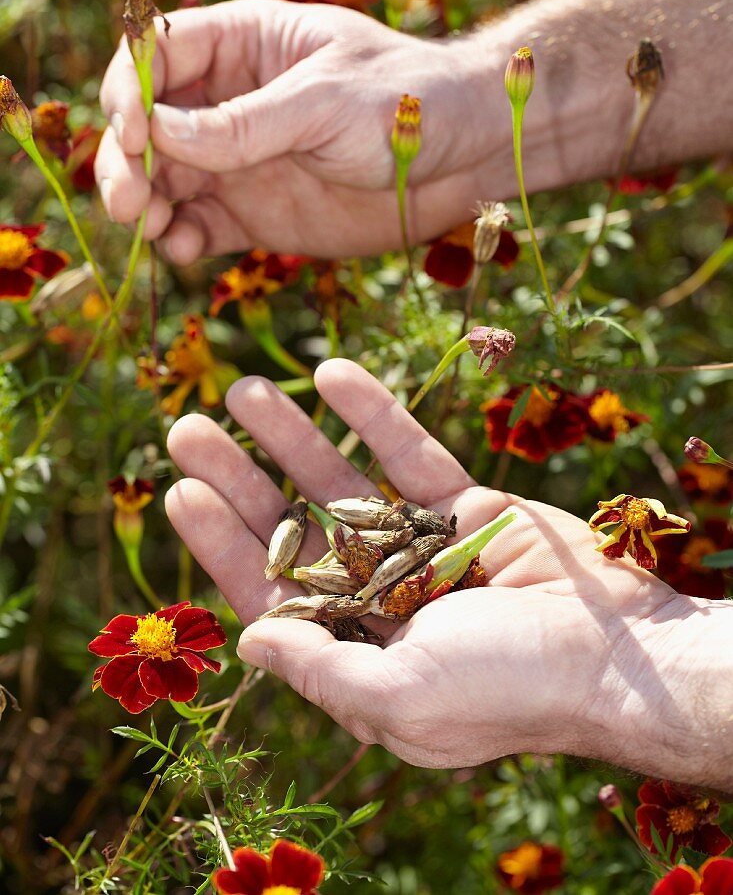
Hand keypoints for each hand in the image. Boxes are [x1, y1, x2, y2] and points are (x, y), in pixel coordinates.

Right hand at [96, 0, 506, 260]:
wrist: (465, 157)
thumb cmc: (406, 103)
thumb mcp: (327, 102)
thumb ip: (246, 123)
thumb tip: (157, 133)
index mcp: (242, 44)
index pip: (157, 54)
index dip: (130, 90)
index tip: (134, 133)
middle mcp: (227, 101)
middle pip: (145, 124)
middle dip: (125, 159)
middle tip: (129, 201)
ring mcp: (237, 161)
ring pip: (162, 181)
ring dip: (142, 204)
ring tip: (151, 228)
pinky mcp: (254, 213)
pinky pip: (199, 227)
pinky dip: (180, 241)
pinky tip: (184, 251)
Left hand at [165, 359, 730, 786]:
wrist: (619, 653)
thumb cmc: (506, 689)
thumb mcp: (400, 699)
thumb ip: (318, 670)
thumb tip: (247, 641)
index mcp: (358, 651)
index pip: (270, 593)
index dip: (222, 544)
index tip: (182, 491)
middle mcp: (380, 598)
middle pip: (292, 529)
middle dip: (240, 479)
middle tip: (188, 427)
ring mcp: (420, 547)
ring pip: (342, 482)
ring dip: (293, 434)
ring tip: (244, 388)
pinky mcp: (464, 505)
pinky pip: (408, 451)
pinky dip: (372, 411)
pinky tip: (332, 371)